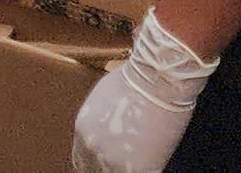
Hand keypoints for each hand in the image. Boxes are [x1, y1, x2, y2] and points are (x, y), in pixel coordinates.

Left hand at [67, 11, 216, 172]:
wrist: (159, 78)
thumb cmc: (137, 78)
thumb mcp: (102, 97)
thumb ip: (99, 121)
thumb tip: (106, 131)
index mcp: (83, 130)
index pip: (81, 160)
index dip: (94, 162)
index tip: (105, 160)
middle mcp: (93, 148)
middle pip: (94, 171)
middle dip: (107, 167)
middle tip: (124, 160)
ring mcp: (114, 160)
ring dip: (127, 168)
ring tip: (141, 158)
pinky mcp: (139, 169)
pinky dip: (147, 168)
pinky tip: (153, 160)